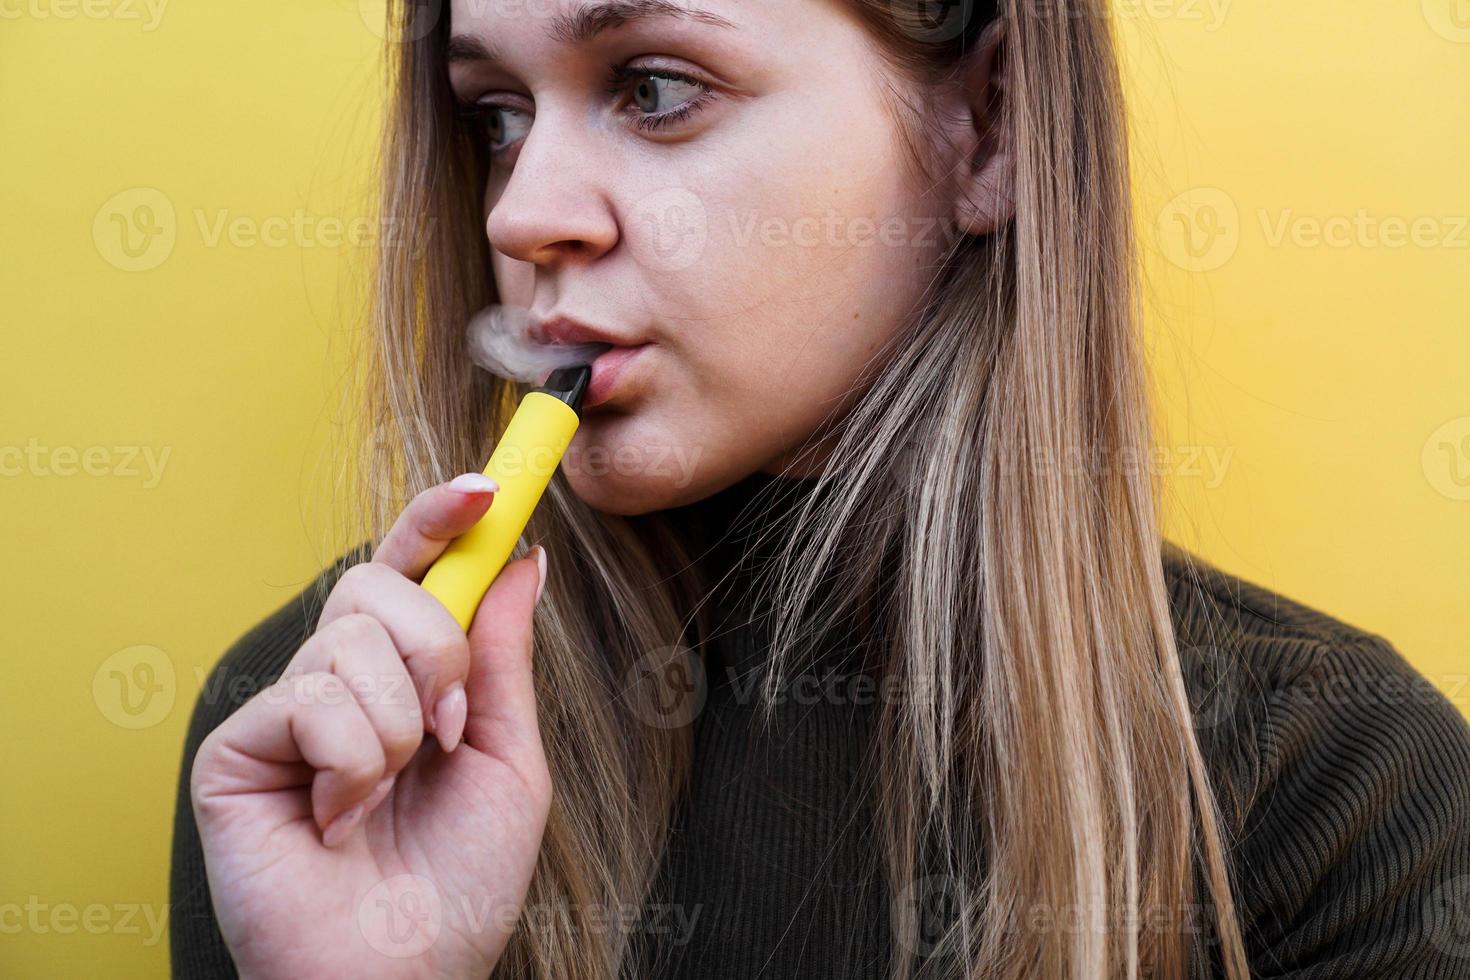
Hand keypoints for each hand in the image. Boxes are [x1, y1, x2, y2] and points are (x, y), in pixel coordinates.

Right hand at [190, 473, 550, 979]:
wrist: (407, 975)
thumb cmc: (458, 882)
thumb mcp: (505, 756)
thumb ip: (501, 658)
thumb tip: (521, 559)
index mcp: (403, 677)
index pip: (409, 570)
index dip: (438, 519)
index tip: (488, 486)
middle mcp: (339, 680)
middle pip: (379, 581)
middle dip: (436, 648)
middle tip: (448, 728)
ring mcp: (286, 711)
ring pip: (351, 638)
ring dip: (400, 725)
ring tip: (387, 792)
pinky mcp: (237, 748)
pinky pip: (311, 698)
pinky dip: (352, 762)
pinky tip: (338, 816)